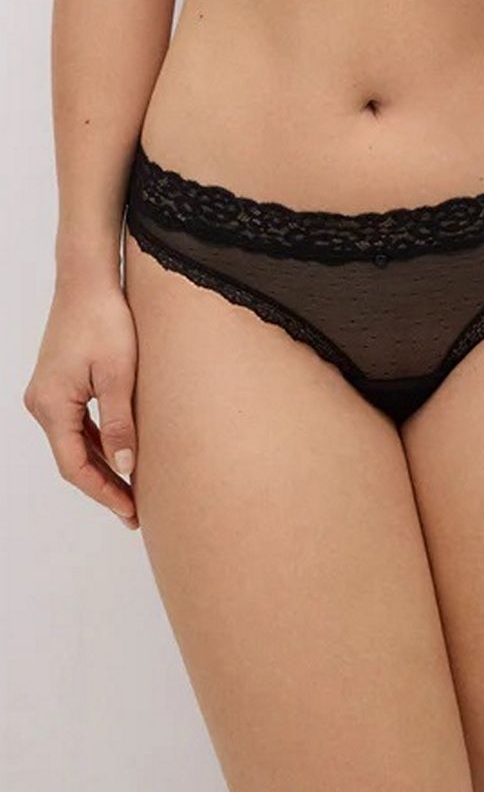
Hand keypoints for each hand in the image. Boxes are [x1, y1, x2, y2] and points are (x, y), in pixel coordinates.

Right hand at [23, 276, 138, 528]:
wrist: (87, 280)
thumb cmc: (105, 320)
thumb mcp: (119, 375)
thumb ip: (121, 423)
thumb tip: (126, 467)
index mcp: (52, 405)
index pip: (75, 466)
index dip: (103, 492)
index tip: (130, 511)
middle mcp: (42, 403)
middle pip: (73, 458)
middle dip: (104, 486)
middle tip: (134, 511)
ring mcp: (47, 393)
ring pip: (75, 442)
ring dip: (102, 465)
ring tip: (132, 490)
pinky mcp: (58, 383)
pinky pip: (77, 423)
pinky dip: (97, 441)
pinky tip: (121, 453)